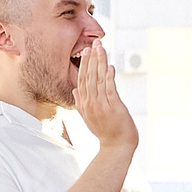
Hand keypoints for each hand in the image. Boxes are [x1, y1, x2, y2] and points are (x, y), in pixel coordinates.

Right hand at [73, 40, 137, 156]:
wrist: (115, 147)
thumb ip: (80, 103)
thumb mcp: (88, 118)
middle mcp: (91, 103)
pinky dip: (109, 77)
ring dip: (100, 62)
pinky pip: (110, 89)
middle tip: (94, 43)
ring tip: (102, 48)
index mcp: (85, 104)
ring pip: (99, 79)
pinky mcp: (114, 107)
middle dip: (92, 58)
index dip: (84, 64)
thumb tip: (75, 90)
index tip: (86, 51)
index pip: (82, 79)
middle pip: (89, 76)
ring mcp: (101, 105)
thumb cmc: (105, 133)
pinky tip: (110, 66)